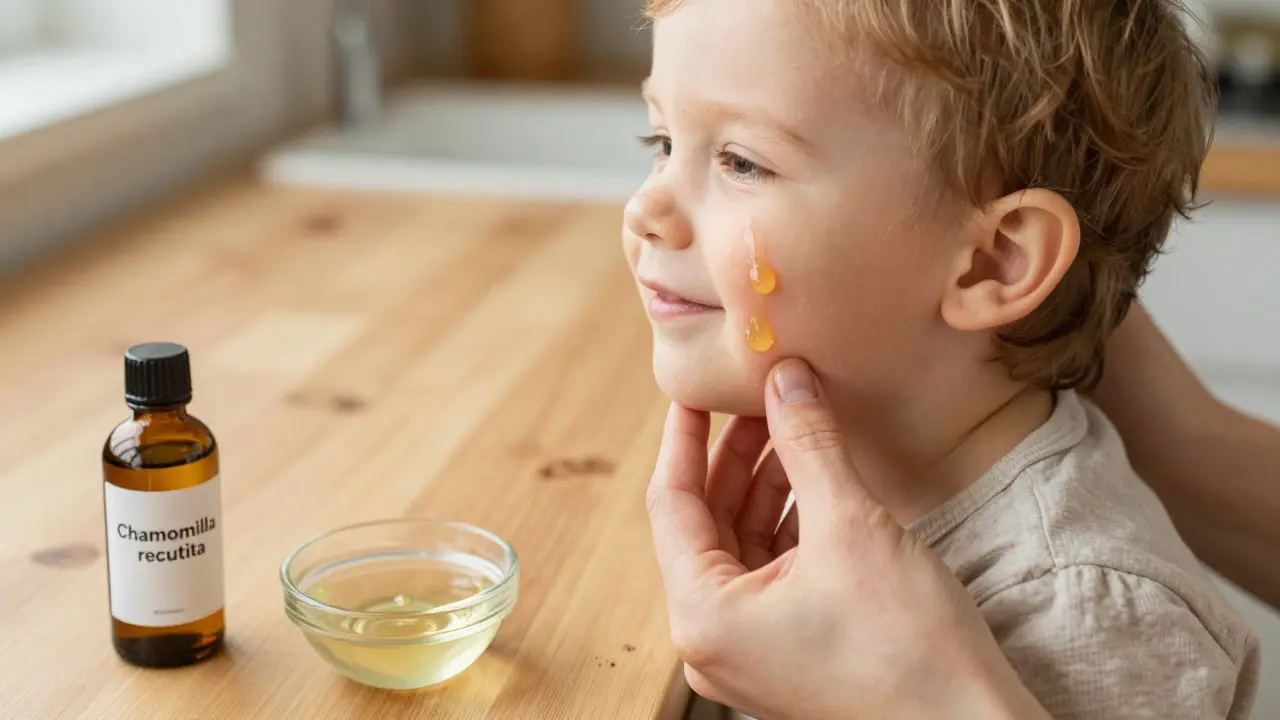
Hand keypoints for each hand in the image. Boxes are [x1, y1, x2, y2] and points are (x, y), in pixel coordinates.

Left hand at [646, 358, 1049, 719]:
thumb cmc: (909, 648)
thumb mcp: (851, 525)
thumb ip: (809, 444)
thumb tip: (785, 378)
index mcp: (703, 615)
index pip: (672, 503)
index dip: (684, 437)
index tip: (692, 389)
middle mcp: (711, 640)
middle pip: (705, 523)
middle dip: (734, 457)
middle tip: (758, 398)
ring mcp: (747, 651)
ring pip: (739, 546)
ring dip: (765, 487)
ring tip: (793, 428)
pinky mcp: (784, 654)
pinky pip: (769, 574)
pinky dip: (788, 525)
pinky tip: (816, 482)